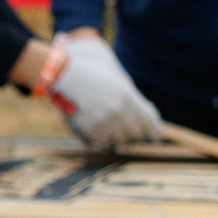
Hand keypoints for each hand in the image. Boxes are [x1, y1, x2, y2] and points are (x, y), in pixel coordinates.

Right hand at [48, 32, 163, 147]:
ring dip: (115, 136)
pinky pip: (101, 144)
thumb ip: (136, 101)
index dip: (154, 132)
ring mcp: (104, 124)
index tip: (153, 135)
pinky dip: (99, 139)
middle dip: (132, 131)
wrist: (62, 73)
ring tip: (106, 124)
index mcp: (130, 99)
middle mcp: (120, 114)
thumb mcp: (119, 81)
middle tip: (124, 124)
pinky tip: (96, 129)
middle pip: (136, 136)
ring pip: (119, 142)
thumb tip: (149, 116)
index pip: (154, 130)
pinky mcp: (89, 131)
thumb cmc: (93, 73)